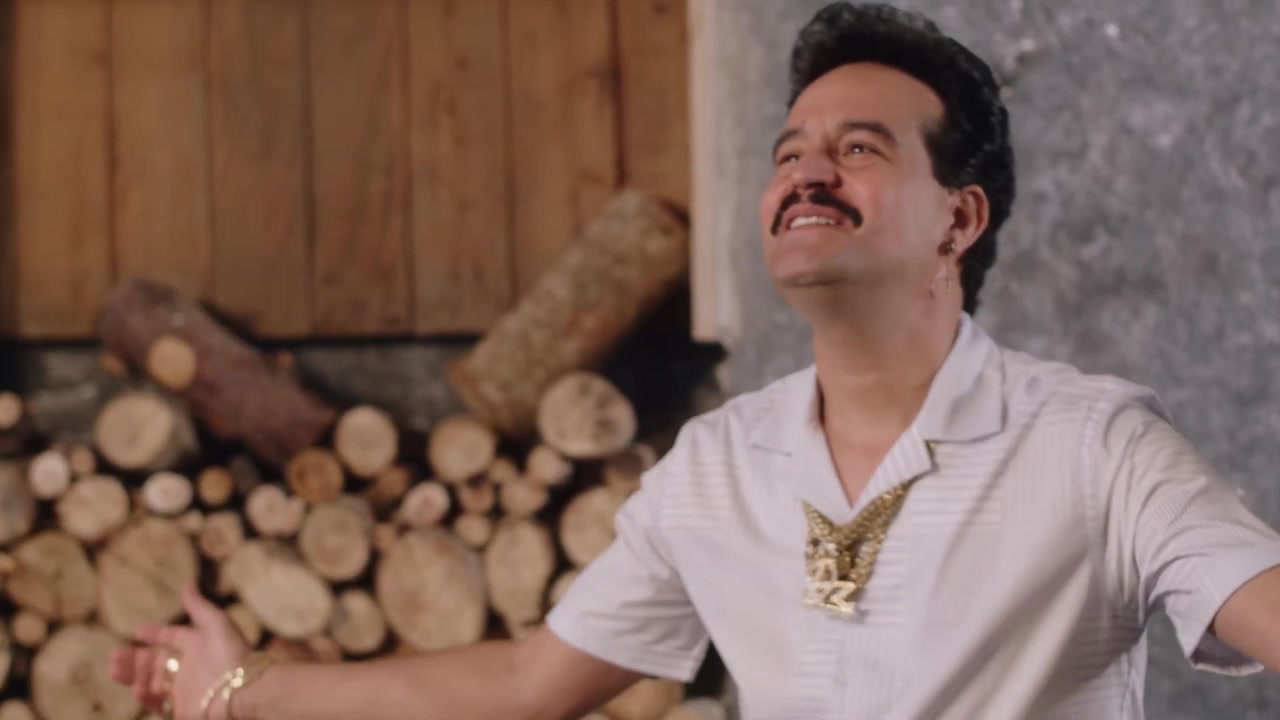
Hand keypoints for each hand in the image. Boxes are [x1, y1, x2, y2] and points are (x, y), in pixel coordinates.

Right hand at [108, 584, 250, 719]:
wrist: (244, 689)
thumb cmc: (231, 653)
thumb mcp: (216, 623)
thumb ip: (198, 606)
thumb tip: (186, 584)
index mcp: (197, 645)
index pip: (171, 637)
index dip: (155, 633)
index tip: (138, 630)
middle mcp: (188, 667)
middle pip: (153, 662)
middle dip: (132, 659)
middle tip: (113, 657)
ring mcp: (183, 689)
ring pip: (150, 682)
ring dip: (132, 676)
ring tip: (115, 671)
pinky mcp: (181, 708)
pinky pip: (158, 703)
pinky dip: (145, 695)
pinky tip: (137, 688)